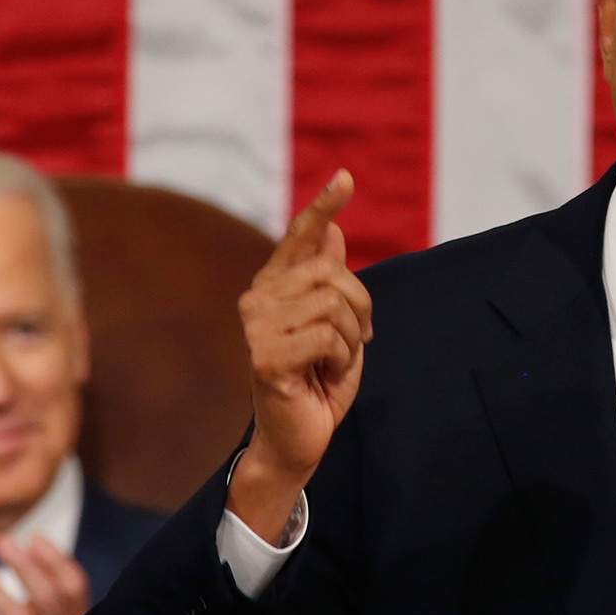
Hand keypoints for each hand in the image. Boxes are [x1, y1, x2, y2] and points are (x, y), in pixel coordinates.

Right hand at [230, 171, 372, 541]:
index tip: (346, 177)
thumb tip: (333, 232)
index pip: (299, 237)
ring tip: (333, 362)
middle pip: (332, 272)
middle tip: (356, 339)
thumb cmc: (318, 381)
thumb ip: (329, 281)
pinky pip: (328, 336)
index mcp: (273, 287)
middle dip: (360, 306)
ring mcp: (256, 327)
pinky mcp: (265, 356)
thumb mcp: (335, 325)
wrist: (299, 437)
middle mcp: (256, 300)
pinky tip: (323, 375)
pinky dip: (341, 358)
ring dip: (350, 338)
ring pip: (333, 304)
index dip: (323, 206)